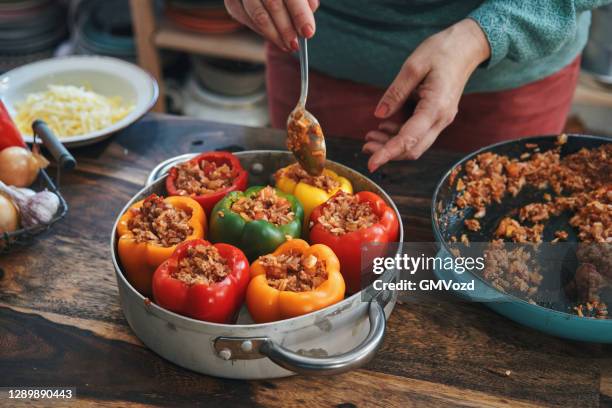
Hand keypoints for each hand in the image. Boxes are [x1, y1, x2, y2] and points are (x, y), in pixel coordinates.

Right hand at [225, 0, 318, 51]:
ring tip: (286, 46)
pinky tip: (272, 37)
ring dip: (274, 35)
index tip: (308, 32)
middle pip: (273, 5)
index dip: (300, 15)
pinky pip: (245, 19)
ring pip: (258, 15)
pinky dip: (260, 31)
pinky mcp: (231, 1)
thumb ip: (304, 0)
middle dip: (286, 28)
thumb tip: (308, 16)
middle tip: (295, 44)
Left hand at [363, 19, 490, 171]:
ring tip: (370, 136)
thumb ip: (395, 92)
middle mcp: (441, 119)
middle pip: (413, 149)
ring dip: (392, 145)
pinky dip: (400, 135)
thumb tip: (379, 115)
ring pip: (416, 144)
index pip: (409, 139)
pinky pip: (418, 134)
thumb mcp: (413, 66)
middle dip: (388, 152)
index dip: (388, 153)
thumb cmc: (441, 51)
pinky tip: (384, 126)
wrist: (467, 46)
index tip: (371, 163)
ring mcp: (441, 119)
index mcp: (436, 107)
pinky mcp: (438, 116)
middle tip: (365, 146)